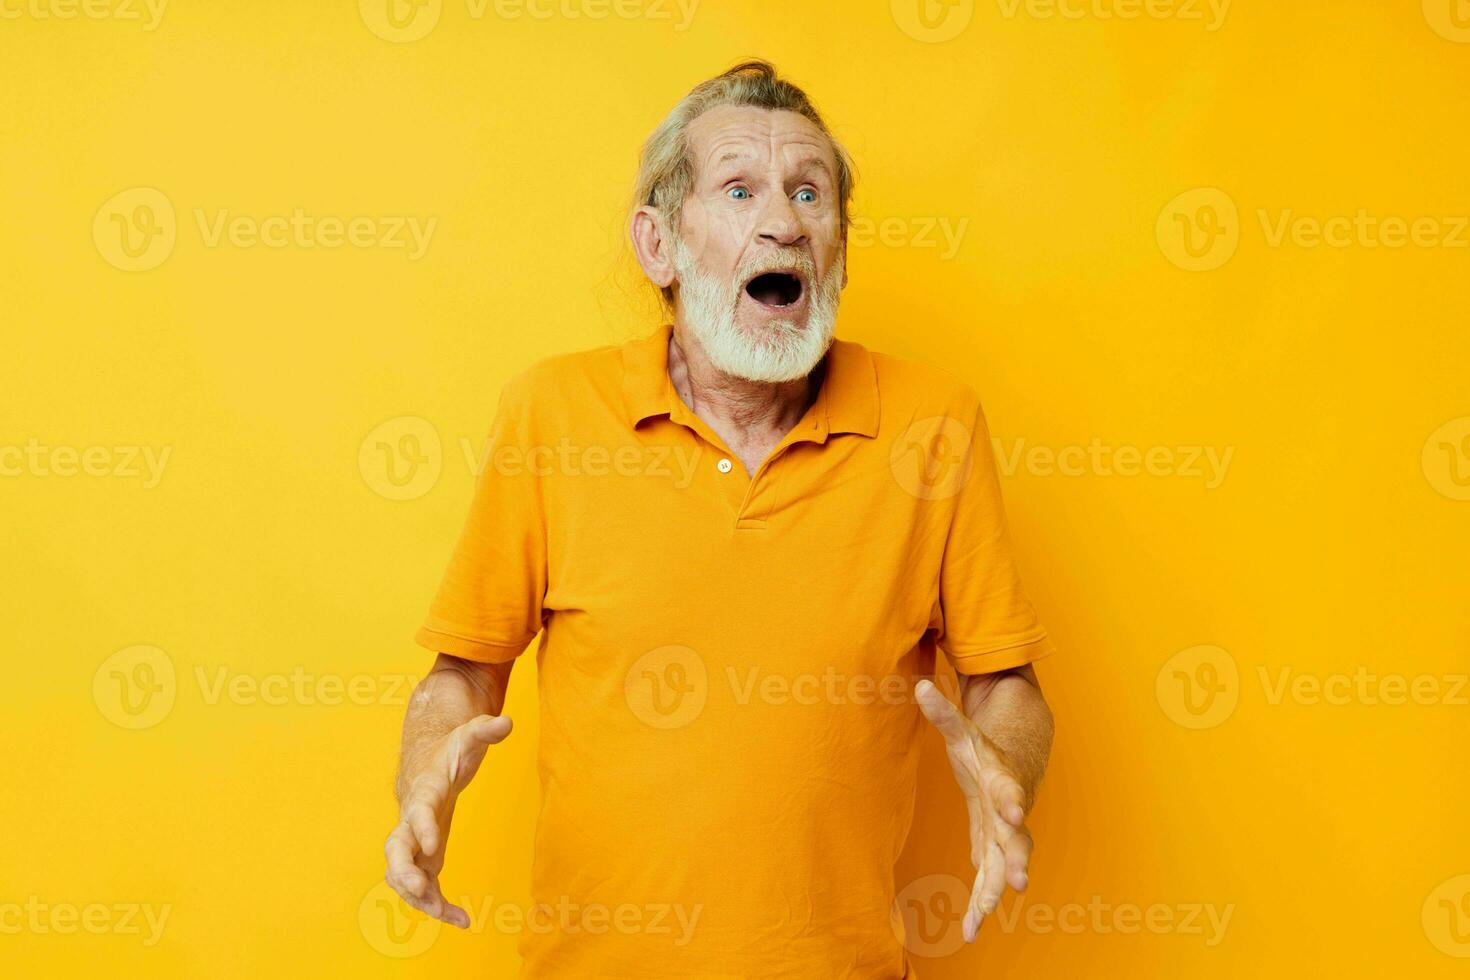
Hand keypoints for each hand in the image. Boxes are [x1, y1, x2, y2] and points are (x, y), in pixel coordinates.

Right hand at [383, 713, 511, 926]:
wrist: (426, 764)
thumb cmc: (448, 750)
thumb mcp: (468, 736)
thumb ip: (485, 729)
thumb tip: (507, 721)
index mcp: (424, 792)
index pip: (417, 811)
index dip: (421, 827)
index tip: (431, 846)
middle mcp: (411, 821)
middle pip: (395, 850)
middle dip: (404, 871)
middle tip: (421, 889)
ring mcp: (413, 844)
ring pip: (403, 876)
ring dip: (421, 898)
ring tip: (451, 915)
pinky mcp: (423, 859)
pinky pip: (424, 888)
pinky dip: (438, 905)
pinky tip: (462, 919)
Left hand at [915, 679, 1032, 942]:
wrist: (1015, 762)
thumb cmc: (986, 749)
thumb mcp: (965, 731)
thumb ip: (944, 713)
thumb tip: (918, 686)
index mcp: (1002, 780)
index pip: (1010, 790)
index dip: (1012, 801)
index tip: (1015, 815)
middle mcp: (1009, 813)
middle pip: (1017, 839)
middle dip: (1018, 859)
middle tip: (1020, 881)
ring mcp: (1005, 835)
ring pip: (1004, 867)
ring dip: (995, 892)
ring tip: (980, 921)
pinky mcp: (996, 850)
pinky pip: (991, 880)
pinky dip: (982, 902)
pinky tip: (970, 929)